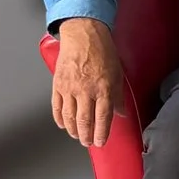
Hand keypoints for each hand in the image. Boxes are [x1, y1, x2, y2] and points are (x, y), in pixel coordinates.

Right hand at [50, 17, 123, 147]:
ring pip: (69, 117)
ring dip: (73, 130)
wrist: (83, 36)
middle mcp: (86, 91)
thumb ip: (118, 96)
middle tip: (88, 143)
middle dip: (86, 136)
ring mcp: (69, 89)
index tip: (101, 142)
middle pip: (84, 121)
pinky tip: (63, 125)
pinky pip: (57, 107)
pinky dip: (59, 118)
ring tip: (77, 136)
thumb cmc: (103, 52)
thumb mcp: (118, 74)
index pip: (103, 117)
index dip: (102, 132)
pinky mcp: (57, 85)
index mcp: (103, 88)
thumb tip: (121, 114)